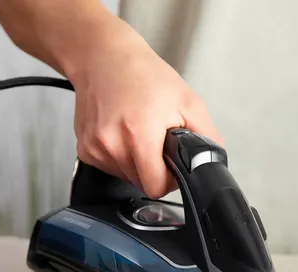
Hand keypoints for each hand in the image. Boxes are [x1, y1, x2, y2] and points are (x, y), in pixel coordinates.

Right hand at [64, 14, 221, 197]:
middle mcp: (112, 144)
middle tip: (155, 139)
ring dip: (136, 163)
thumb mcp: (189, 102)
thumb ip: (207, 137)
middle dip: (153, 168)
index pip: (156, 187)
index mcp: (139, 135)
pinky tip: (122, 133)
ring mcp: (95, 148)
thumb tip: (212, 163)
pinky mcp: (84, 149)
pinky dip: (120, 156)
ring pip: (126, 177)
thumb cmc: (144, 75)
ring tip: (138, 132)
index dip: (169, 179)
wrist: (104, 57)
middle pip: (142, 184)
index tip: (171, 164)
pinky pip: (110, 167)